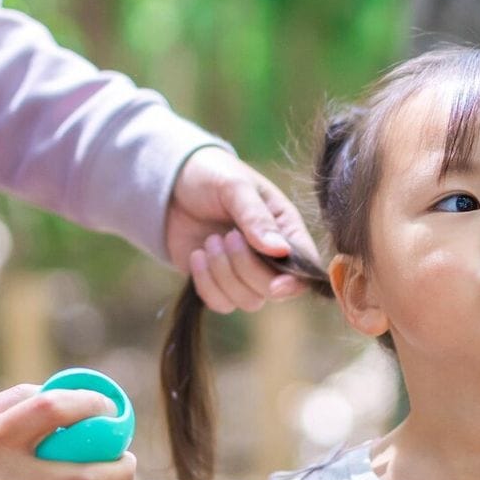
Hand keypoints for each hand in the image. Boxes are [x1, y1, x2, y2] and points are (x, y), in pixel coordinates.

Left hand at [166, 146, 319, 313]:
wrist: (172, 184)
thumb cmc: (212, 176)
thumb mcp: (235, 187)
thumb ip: (256, 217)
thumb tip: (281, 251)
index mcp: (286, 229)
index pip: (306, 268)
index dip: (295, 282)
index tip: (275, 284)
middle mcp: (272, 257)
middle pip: (273, 289)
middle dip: (246, 267)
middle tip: (226, 236)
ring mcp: (245, 273)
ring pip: (248, 301)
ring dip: (223, 274)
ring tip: (210, 240)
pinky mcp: (218, 284)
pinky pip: (220, 304)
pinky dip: (206, 284)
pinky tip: (197, 255)